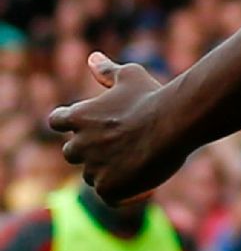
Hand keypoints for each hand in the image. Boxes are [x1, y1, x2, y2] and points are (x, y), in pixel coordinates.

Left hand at [49, 53, 187, 205]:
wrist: (174, 122)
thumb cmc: (152, 96)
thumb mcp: (130, 76)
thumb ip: (107, 71)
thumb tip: (92, 57)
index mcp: (79, 117)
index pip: (57, 121)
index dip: (67, 121)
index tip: (83, 122)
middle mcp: (79, 145)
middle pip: (72, 152)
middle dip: (89, 147)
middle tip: (119, 139)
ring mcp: (92, 169)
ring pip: (92, 174)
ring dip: (108, 167)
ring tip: (137, 153)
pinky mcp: (108, 189)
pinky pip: (109, 193)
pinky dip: (123, 187)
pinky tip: (142, 176)